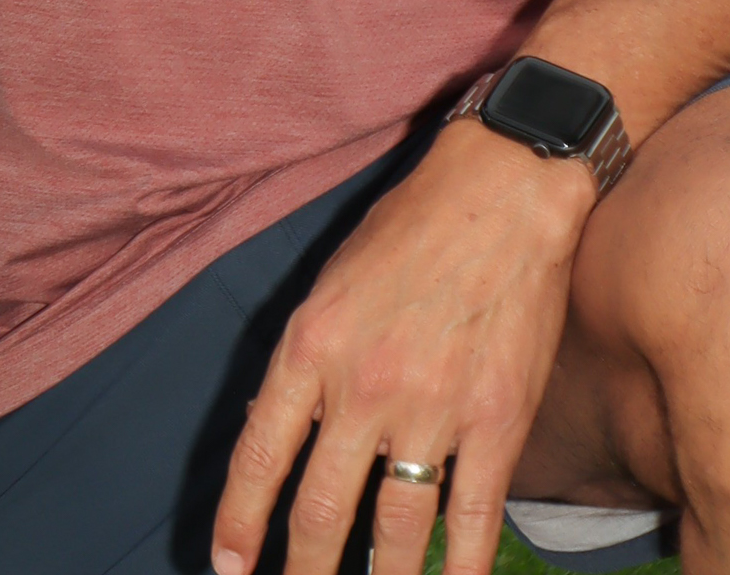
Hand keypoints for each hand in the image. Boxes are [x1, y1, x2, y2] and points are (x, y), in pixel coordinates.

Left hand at [211, 120, 594, 574]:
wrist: (501, 192)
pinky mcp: (497, 424)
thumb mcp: (332, 282)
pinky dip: (458, 574)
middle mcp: (363, 387)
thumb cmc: (410, 228)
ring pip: (394, 535)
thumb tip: (283, 436)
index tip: (229, 569)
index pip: (259, 456)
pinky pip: (472, 524)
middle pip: (320, 513)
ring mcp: (432, 410)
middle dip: (301, 574)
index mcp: (311, 345)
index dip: (239, 524)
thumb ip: (309, 362)